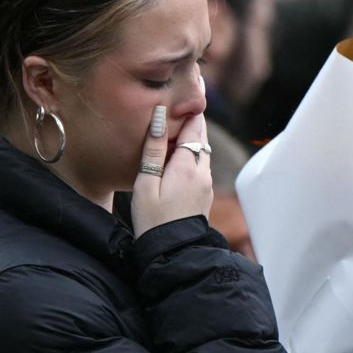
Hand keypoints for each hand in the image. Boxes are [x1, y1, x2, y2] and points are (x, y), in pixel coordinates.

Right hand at [132, 106, 212, 237]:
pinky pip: (201, 167)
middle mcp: (203, 172)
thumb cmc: (152, 219)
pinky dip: (191, 158)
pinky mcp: (205, 195)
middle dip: (191, 124)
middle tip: (177, 110)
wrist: (172, 252)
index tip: (179, 100)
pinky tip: (176, 161)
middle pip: (201, 138)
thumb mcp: (146, 182)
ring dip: (191, 142)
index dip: (188, 112)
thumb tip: (159, 116)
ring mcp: (206, 184)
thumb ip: (153, 149)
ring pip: (202, 153)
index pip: (194, 127)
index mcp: (187, 166)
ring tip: (172, 134)